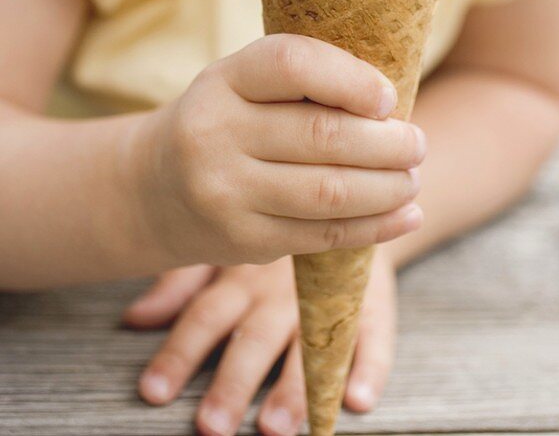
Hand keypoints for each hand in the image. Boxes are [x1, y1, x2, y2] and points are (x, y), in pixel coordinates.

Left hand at [121, 246, 398, 435]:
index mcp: (242, 278)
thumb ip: (182, 283)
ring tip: (276, 425)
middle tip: (211, 424)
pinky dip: (370, 368)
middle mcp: (281, 290)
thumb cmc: (275, 235)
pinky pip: (375, 335)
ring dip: (294, 387)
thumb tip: (133, 318)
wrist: (347, 194)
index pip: (205, 316)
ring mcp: (329, 296)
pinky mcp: (374, 301)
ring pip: (311, 344)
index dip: (179, 353)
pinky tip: (357, 399)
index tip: (153, 392)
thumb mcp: (226, 250)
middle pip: (254, 339)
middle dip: (233, 382)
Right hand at [133, 34, 426, 268]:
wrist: (153, 189)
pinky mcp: (242, 241)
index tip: (389, 98)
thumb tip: (394, 99)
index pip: (293, 66)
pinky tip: (406, 215)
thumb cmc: (227, 120)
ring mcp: (226, 192)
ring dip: (388, 187)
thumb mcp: (244, 83)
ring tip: (413, 178)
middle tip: (417, 144)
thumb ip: (304, 81)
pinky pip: (322, 236)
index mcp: (224, 80)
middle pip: (322, 136)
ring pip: (329, 192)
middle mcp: (216, 134)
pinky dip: (375, 227)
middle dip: (387, 143)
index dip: (351, 80)